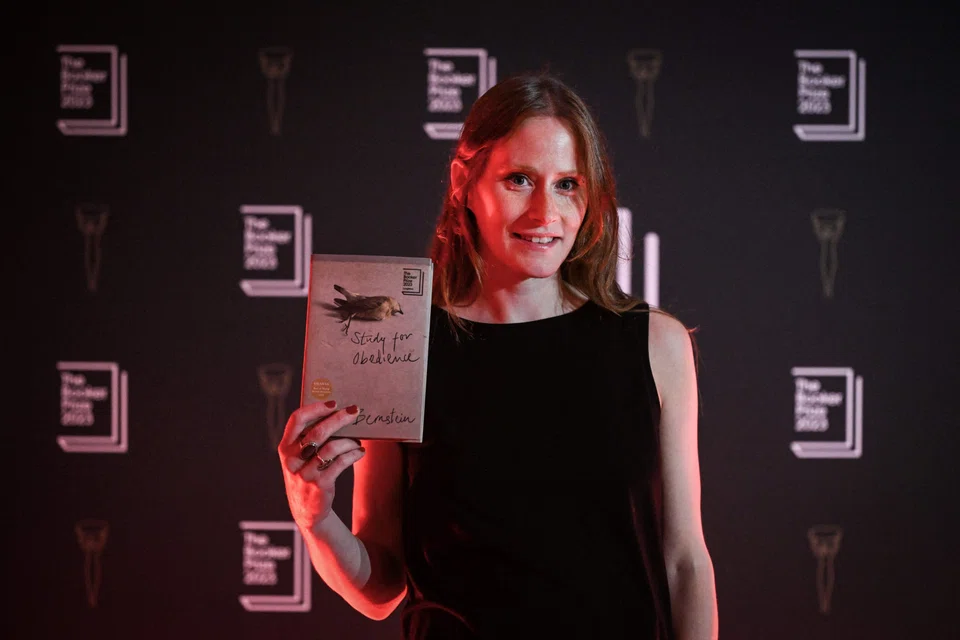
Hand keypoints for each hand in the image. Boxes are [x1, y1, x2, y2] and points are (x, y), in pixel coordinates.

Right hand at [278, 400, 365, 533]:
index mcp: (285, 447)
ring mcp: (305, 473)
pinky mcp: (320, 484)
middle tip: (354, 411)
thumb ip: (309, 438)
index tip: (334, 402)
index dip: (316, 408)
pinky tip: (360, 452)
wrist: (307, 510)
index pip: (296, 419)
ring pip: (331, 447)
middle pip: (317, 432)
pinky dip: (353, 454)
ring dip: (349, 440)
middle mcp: (292, 459)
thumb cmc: (307, 474)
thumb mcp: (299, 457)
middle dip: (339, 419)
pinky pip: (340, 463)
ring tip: (357, 440)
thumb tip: (338, 413)